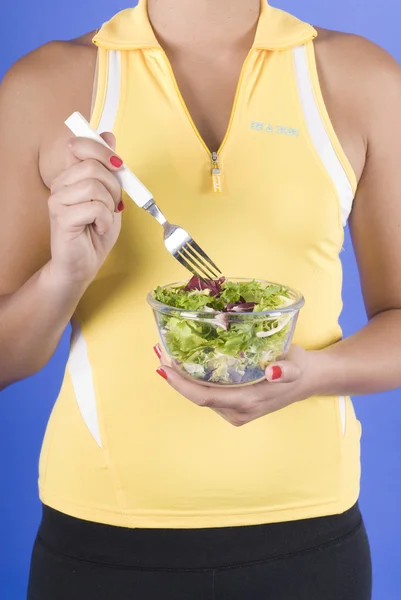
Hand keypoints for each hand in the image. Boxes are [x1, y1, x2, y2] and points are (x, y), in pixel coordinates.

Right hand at [47, 133, 123, 286]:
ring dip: (109, 206)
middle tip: (114, 205)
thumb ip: (109, 168)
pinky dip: (105, 221)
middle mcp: (60, 184)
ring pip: (94, 187)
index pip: (81, 145)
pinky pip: (94, 208)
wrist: (84, 264)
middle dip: (114, 187)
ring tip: (104, 219)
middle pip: (93, 167)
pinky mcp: (61, 218)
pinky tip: (98, 229)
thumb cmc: (95, 231)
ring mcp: (58, 200)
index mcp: (71, 175)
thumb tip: (108, 135)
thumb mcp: (109, 196)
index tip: (118, 166)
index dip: (103, 150)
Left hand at [154, 344, 318, 425]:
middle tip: (160, 352)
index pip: (205, 397)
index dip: (181, 384)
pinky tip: (185, 363)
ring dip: (183, 378)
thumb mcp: (296, 364)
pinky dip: (194, 380)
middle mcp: (237, 411)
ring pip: (201, 396)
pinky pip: (208, 394)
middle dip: (176, 378)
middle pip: (197, 397)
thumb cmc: (299, 368)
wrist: (308, 380)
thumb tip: (273, 372)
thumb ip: (286, 370)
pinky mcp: (234, 406)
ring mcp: (235, 411)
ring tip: (168, 354)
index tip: (164, 367)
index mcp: (248, 402)